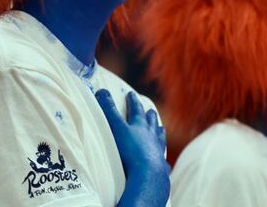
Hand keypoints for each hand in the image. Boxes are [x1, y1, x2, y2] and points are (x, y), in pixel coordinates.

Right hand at [96, 90, 169, 206]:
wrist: (148, 175)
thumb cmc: (130, 150)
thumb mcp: (116, 128)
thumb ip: (109, 110)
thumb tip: (102, 90)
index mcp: (140, 126)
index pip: (136, 110)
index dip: (132, 101)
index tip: (131, 94)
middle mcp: (151, 137)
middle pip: (151, 123)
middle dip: (149, 115)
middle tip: (150, 110)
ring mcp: (158, 151)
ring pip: (160, 139)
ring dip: (159, 133)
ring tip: (161, 129)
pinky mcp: (161, 167)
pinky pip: (163, 162)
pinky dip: (162, 159)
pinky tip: (164, 162)